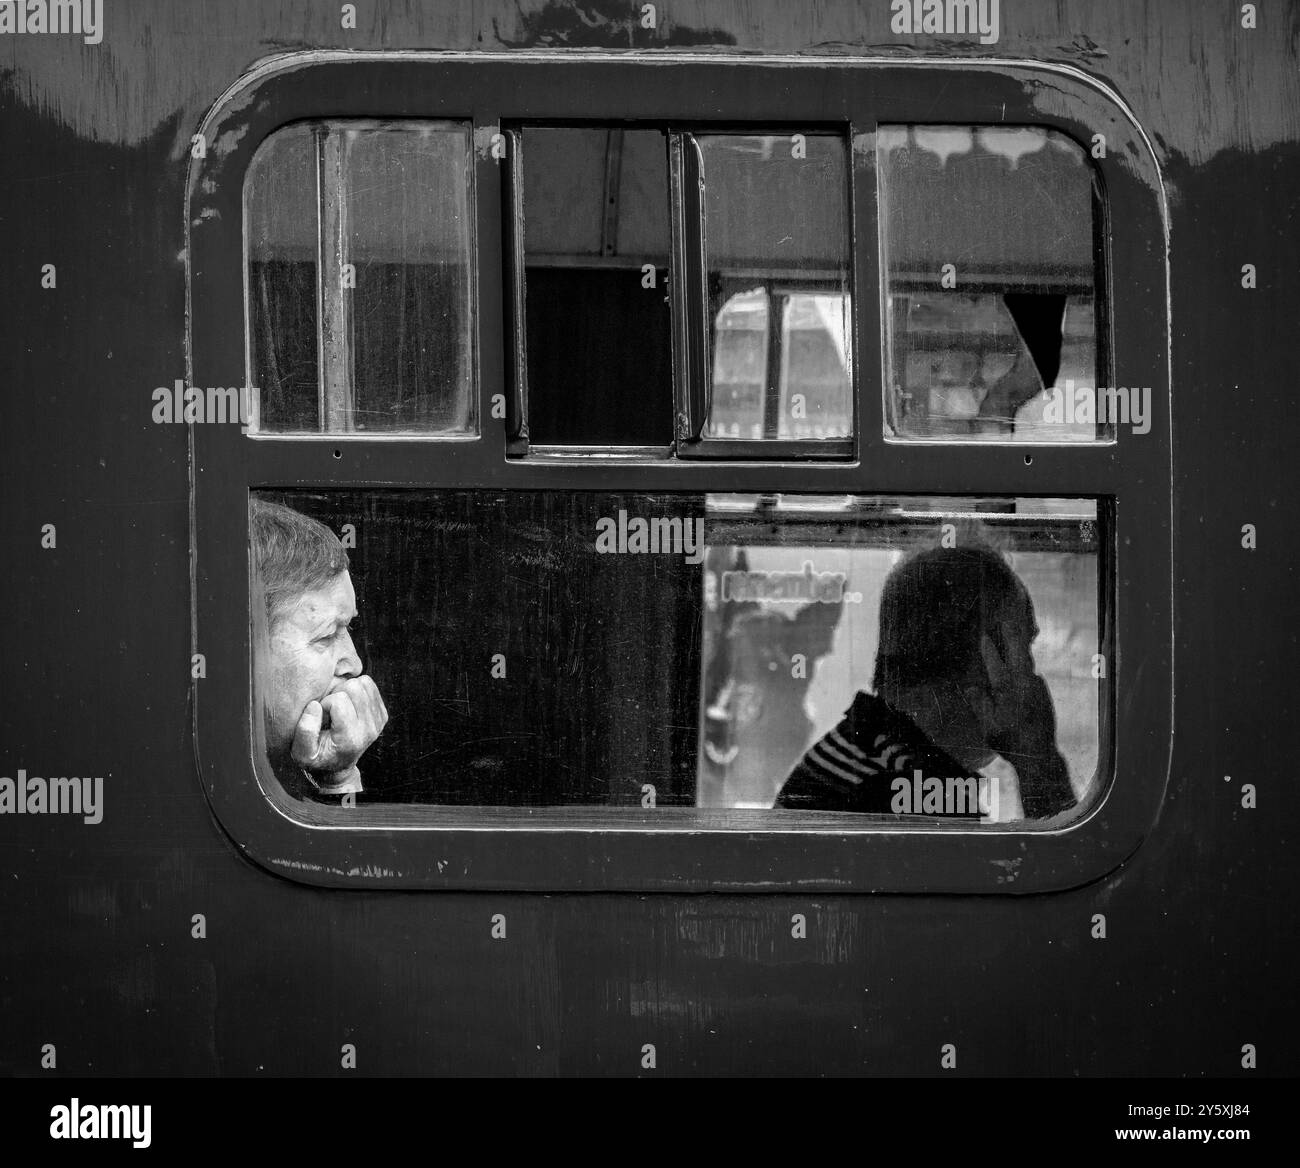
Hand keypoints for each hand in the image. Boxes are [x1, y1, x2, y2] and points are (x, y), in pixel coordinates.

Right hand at [291, 675, 388, 777]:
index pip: (339, 700)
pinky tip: (349, 705)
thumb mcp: (301, 752)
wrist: (338, 766)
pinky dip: (358, 690)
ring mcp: (378, 721)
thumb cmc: (318, 758)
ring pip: (364, 682)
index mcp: (351, 738)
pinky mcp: (382, 714)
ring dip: (348, 690)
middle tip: (331, 710)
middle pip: (354, 687)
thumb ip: (305, 730)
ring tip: (339, 707)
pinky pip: (370, 686)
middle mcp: (369, 729)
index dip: (325, 703)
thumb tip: (315, 705)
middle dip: (338, 694)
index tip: (322, 716)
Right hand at [971, 623, 1057, 761]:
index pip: (996, 663)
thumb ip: (979, 703)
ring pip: (1027, 661)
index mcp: (1008, 690)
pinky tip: (1020, 662)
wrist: (1040, 754)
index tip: (983, 634)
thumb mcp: (988, 725)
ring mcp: (1037, 688)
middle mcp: (1025, 685)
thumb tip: (971, 686)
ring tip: (1014, 632)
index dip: (989, 649)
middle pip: (1017, 653)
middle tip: (1007, 617)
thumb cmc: (1010, 741)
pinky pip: (1031, 672)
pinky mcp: (1043, 693)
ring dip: (1020, 646)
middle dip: (1011, 634)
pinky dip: (1025, 663)